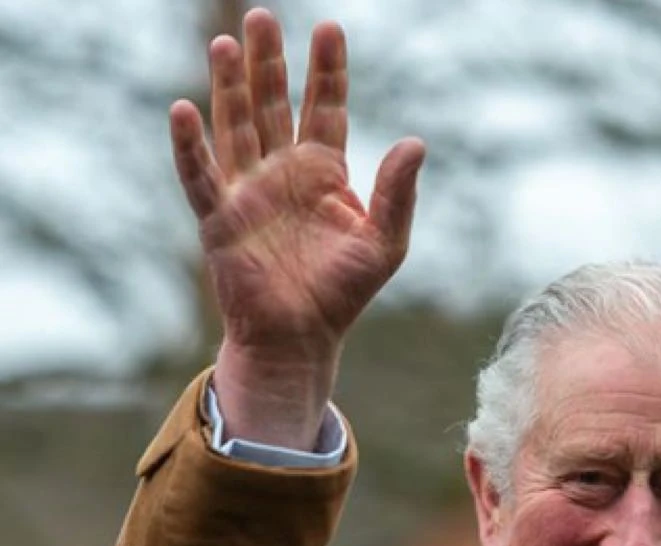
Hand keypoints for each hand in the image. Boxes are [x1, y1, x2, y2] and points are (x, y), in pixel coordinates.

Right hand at [170, 7, 424, 448]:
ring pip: (235, 127)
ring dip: (228, 88)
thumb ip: (397, 194)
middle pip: (273, 106)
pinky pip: (201, 176)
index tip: (330, 29)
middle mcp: (283, 173)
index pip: (325, 110)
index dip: (327, 72)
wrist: (302, 338)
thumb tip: (416, 142)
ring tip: (226, 43)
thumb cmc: (342, 293)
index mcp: (324, 174)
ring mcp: (248, 192)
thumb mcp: (384, 243)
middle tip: (263, 17)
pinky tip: (183, 110)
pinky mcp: (220, 219)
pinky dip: (190, 147)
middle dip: (269, 64)